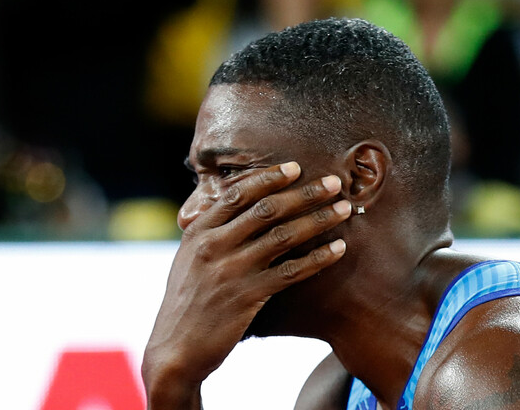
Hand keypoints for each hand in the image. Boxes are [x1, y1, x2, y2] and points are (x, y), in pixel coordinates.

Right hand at [142, 162, 350, 406]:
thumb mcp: (188, 259)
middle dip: (305, 192)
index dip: (269, 177)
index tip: (295, 167)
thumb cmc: (185, 302)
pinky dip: (318, 257)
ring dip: (318, 219)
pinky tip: (338, 248)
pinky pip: (292, 271)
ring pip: (284, 236)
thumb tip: (233, 205)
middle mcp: (215, 245)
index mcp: (199, 231)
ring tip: (344, 209)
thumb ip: (210, 232)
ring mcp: (232, 270)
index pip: (238, 194)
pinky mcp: (248, 296)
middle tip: (334, 182)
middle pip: (268, 209)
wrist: (174, 351)